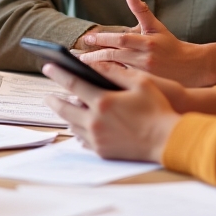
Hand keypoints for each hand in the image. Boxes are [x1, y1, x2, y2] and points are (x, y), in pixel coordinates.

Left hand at [41, 62, 180, 162]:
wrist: (168, 140)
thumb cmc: (157, 108)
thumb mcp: (140, 82)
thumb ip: (115, 72)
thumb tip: (93, 64)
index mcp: (103, 102)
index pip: (73, 84)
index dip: (59, 73)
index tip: (48, 66)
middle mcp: (95, 122)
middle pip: (65, 109)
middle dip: (54, 100)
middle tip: (47, 95)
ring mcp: (98, 138)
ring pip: (72, 125)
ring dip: (65, 115)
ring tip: (63, 108)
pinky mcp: (102, 151)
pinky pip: (82, 140)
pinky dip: (77, 130)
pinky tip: (78, 125)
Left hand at [77, 0, 209, 84]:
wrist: (191, 67)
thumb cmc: (170, 45)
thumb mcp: (156, 26)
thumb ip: (141, 10)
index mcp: (147, 43)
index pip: (120, 39)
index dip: (102, 38)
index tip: (87, 39)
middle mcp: (145, 59)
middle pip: (114, 56)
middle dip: (94, 56)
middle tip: (79, 57)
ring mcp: (144, 74)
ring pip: (117, 71)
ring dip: (98, 69)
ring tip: (83, 68)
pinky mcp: (144, 85)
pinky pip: (123, 83)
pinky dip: (109, 80)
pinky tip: (97, 80)